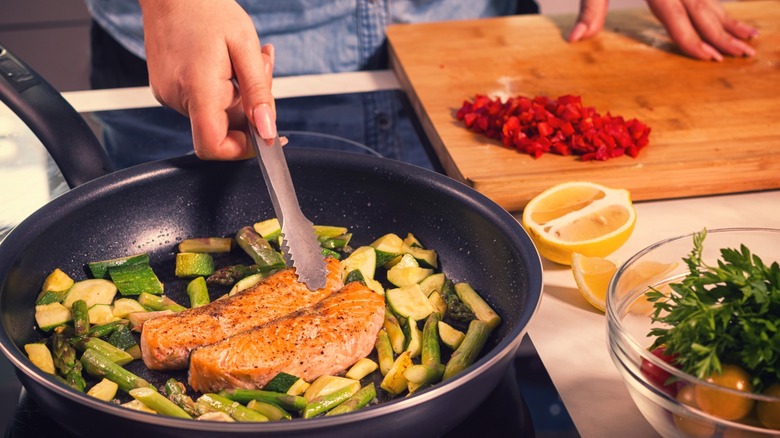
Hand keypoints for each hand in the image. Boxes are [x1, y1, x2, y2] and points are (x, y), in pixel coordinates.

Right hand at [139, 0, 275, 160]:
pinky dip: (224, 88)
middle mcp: (176, 97)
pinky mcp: (166, 88)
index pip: (213, 146)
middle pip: (222, 129)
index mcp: (196, 89)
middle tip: (263, 69)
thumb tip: (268, 131)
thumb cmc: (207, 8)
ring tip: (243, 58)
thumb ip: (259, 93)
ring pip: (216, 114)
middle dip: (250, 108)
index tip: (265, 135)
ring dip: (239, 94)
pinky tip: (227, 62)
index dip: (242, 150)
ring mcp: (168, 94)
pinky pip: (203, 102)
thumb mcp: (245, 47)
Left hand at [568, 0, 757, 60]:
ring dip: (729, 18)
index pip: (676, 16)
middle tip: (744, 55)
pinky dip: (719, 3)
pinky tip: (729, 15)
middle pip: (702, 8)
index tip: (709, 58)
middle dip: (723, 33)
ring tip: (749, 37)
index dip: (692, 39)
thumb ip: (590, 9)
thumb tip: (575, 40)